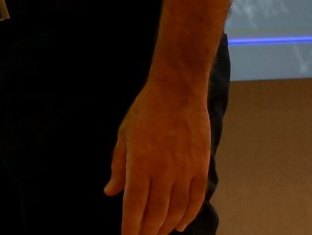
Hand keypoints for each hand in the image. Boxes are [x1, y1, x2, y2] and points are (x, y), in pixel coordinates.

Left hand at [104, 75, 211, 234]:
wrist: (178, 89)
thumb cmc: (146, 109)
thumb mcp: (124, 134)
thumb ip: (118, 166)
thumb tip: (110, 192)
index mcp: (140, 164)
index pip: (134, 207)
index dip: (130, 229)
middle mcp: (163, 172)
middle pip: (156, 214)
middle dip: (147, 231)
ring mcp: (184, 170)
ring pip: (176, 210)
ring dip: (166, 226)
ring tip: (159, 233)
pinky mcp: (201, 166)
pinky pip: (196, 198)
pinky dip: (189, 215)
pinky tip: (181, 224)